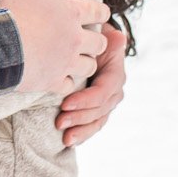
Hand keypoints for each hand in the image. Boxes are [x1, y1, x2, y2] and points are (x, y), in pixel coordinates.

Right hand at [0, 0, 110, 98]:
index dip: (101, 12)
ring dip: (86, 62)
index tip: (99, 14)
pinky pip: (71, 85)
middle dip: (97, 41)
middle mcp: (75, 38)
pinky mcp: (54, 81)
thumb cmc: (13, 12)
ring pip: (90, 66)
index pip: (99, 11)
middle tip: (88, 40)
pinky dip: (68, 82)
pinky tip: (61, 78)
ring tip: (77, 60)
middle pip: (100, 42)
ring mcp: (66, 62)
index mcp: (72, 12)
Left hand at [56, 24, 126, 147]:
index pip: (103, 91)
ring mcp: (107, 102)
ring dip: (81, 131)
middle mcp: (114, 90)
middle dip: (79, 117)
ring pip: (97, 121)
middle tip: (59, 122)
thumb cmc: (89, 37)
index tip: (65, 104)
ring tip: (65, 138)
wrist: (88, 44)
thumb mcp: (97, 34)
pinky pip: (93, 125)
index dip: (86, 100)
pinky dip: (82, 134)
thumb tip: (118, 37)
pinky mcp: (97, 110)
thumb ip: (106, 38)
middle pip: (99, 109)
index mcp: (115, 73)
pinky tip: (70, 143)